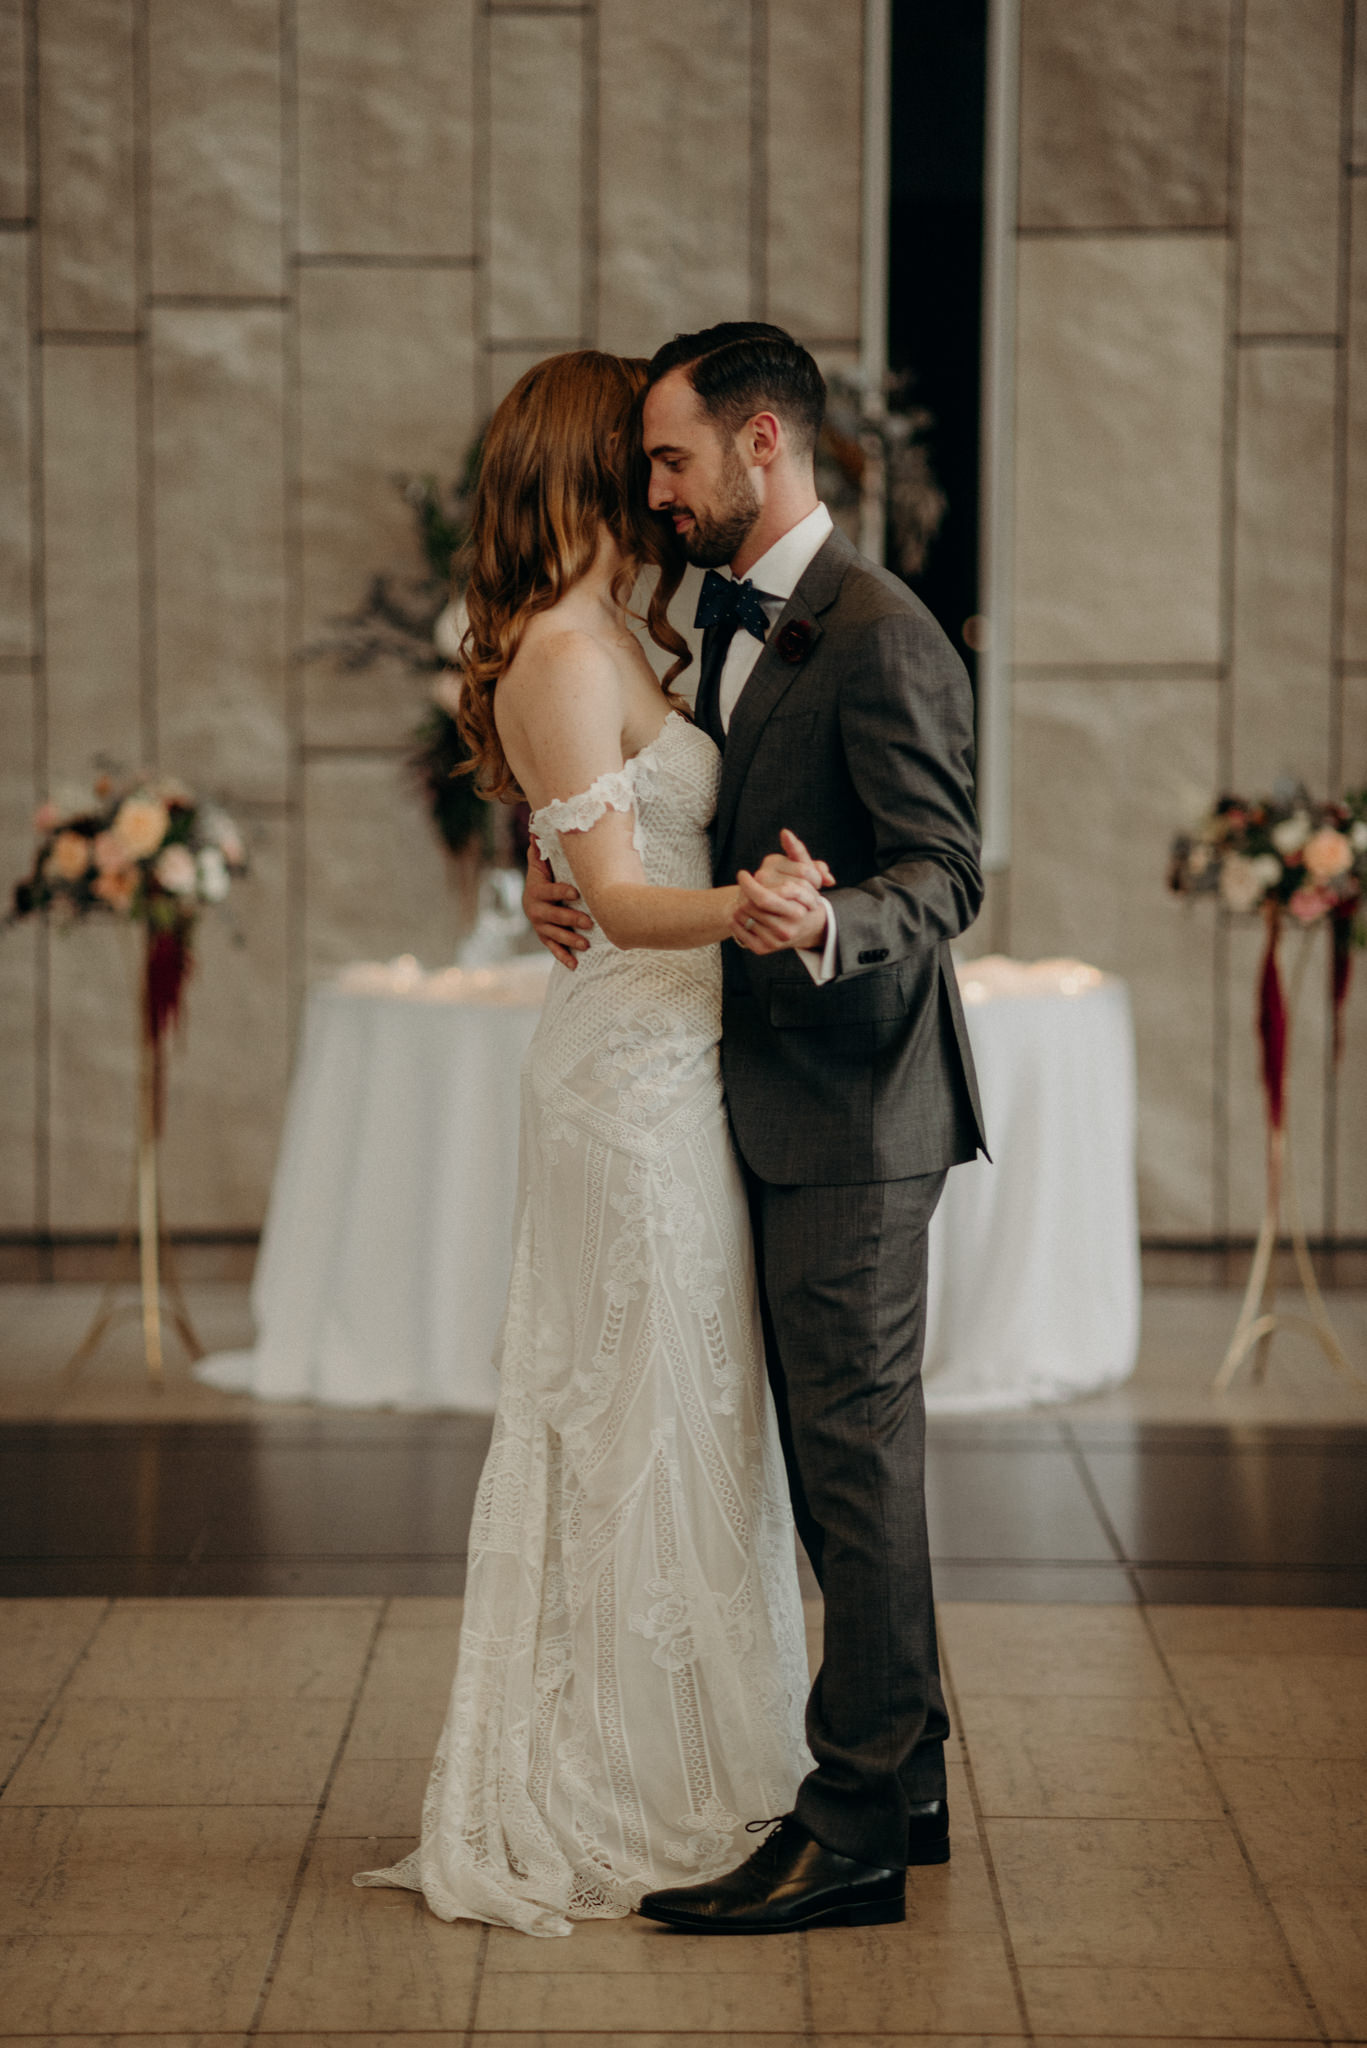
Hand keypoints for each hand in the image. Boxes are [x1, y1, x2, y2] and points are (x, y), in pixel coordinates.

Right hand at [523, 844, 591, 969]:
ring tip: (586, 944)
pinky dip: (563, 957)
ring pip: (553, 935)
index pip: (548, 891)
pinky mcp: (545, 938)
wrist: (534, 897)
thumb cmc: (545, 876)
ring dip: (569, 940)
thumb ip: (540, 849)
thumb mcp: (541, 863)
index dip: (560, 891)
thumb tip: (537, 827)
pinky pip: (553, 949)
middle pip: (551, 916)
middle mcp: (535, 910)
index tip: (576, 892)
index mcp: (535, 890)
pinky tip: (575, 965)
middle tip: (588, 922)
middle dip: (570, 919)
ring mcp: (540, 926)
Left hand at [731, 829, 832, 954]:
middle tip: (742, 883)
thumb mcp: (807, 874)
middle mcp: (786, 930)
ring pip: (743, 917)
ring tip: (745, 898)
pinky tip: (742, 913)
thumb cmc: (806, 897)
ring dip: (739, 904)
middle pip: (750, 907)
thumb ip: (797, 852)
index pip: (764, 898)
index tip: (742, 874)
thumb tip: (785, 832)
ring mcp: (774, 942)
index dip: (748, 884)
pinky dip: (736, 920)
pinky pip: (739, 931)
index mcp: (796, 912)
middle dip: (742, 893)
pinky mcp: (762, 950)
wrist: (809, 929)